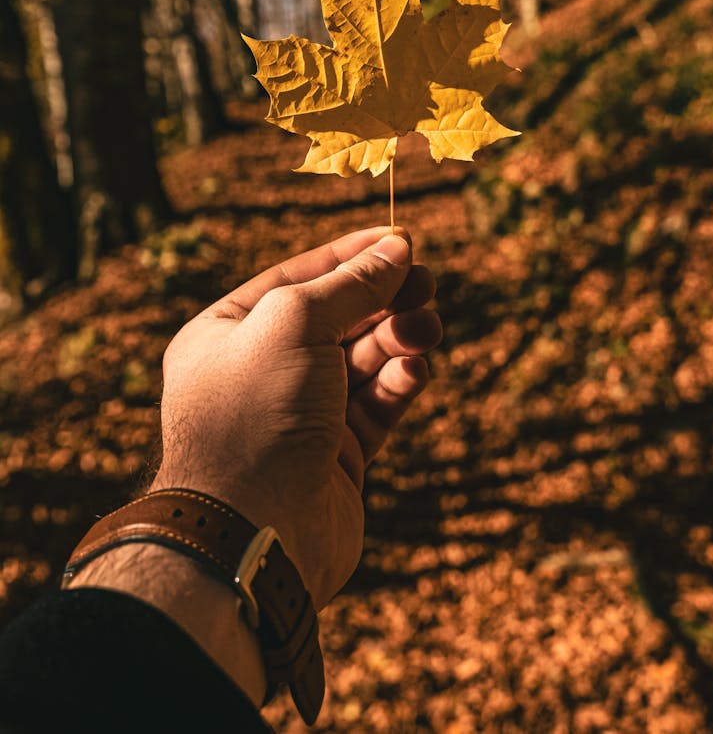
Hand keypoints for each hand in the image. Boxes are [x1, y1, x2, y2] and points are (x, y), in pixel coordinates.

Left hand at [151, 226, 440, 607]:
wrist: (254, 532)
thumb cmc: (259, 415)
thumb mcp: (296, 323)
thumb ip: (350, 283)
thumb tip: (396, 247)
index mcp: (227, 333)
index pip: (298, 278)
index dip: (352, 255)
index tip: (403, 238)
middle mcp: (261, 372)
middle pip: (336, 317)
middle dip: (383, 298)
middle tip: (426, 285)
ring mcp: (299, 416)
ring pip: (362, 361)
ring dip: (398, 338)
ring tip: (427, 328)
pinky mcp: (335, 457)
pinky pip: (375, 405)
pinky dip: (398, 383)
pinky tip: (417, 370)